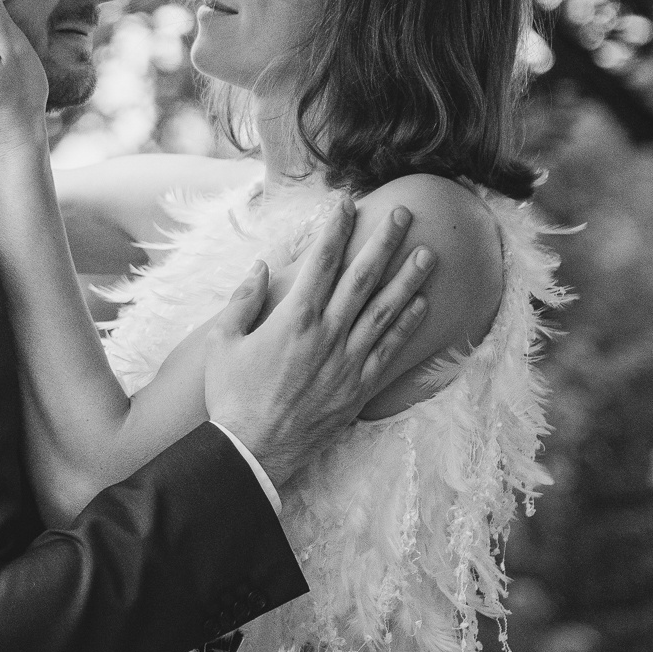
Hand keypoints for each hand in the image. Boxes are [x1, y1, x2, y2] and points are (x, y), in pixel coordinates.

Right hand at [179, 197, 436, 491]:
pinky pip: (391, 349)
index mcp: (294, 317)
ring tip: (429, 253)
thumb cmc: (232, 393)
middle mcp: (328, 333)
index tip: (348, 203)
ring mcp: (348, 360)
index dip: (337, 228)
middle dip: (385, 241)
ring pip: (386, 310)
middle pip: (364, 277)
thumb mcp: (223, 340)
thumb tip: (262, 266)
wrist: (254, 448)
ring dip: (409, 279)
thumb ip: (243, 299)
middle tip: (404, 214)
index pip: (322, 260)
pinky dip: (408, 325)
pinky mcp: (360, 385)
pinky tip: (421, 305)